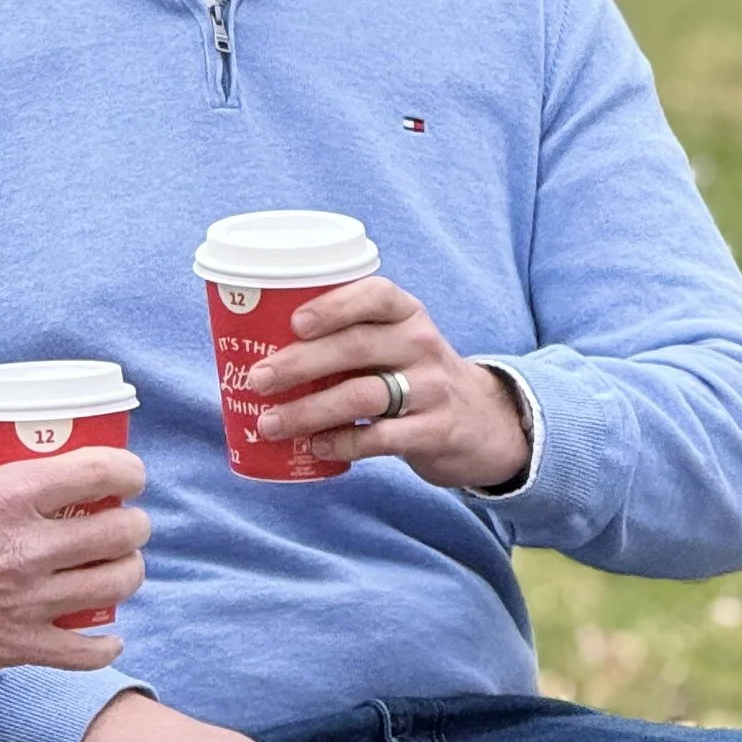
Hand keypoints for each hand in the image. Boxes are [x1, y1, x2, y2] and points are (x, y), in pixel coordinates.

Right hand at [0, 449, 148, 702]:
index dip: (127, 470)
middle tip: (123, 525)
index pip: (95, 471)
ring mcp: (27, 601)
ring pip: (116, 586)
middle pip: (120, 532)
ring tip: (117, 570)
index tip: (128, 476)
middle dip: (132, 526)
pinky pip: (87, 652)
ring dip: (126, 574)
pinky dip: (105, 645)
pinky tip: (104, 636)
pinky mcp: (17, 647)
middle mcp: (26, 547)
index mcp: (2, 496)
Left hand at [249, 278, 529, 491]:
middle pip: (355, 347)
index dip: (333, 306)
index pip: (375, 295)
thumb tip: (258, 348)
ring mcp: (432, 389)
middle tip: (257, 379)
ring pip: (362, 395)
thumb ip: (348, 337)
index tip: (294, 323)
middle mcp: (421, 344)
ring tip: (269, 423)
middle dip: (300, 363)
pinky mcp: (435, 431)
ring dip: (308, 410)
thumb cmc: (413, 373)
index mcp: (407, 313)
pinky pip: (381, 437)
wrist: (484, 420)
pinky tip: (315, 447)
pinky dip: (342, 442)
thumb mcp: (396, 341)